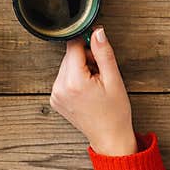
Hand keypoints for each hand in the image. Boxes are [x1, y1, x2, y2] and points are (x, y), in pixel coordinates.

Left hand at [50, 27, 137, 155]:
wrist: (110, 137)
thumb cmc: (114, 112)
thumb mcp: (114, 79)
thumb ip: (103, 52)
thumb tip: (97, 32)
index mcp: (73, 82)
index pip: (73, 46)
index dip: (87, 44)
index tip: (98, 49)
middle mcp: (59, 88)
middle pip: (69, 55)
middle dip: (85, 58)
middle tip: (100, 72)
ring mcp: (55, 95)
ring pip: (66, 66)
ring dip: (80, 68)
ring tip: (94, 83)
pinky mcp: (55, 99)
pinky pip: (63, 78)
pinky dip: (74, 79)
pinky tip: (87, 90)